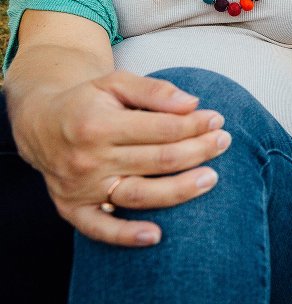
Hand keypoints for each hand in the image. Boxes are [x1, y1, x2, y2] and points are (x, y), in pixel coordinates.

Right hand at [12, 70, 230, 246]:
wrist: (40, 123)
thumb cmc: (88, 101)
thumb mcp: (115, 82)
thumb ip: (154, 90)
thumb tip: (192, 103)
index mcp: (99, 124)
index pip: (161, 129)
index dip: (194, 125)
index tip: (217, 119)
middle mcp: (89, 159)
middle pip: (158, 160)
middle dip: (198, 150)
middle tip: (224, 142)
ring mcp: (82, 187)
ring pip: (140, 194)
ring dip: (180, 189)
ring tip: (211, 178)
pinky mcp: (73, 208)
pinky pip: (100, 229)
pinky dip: (126, 236)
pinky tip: (156, 236)